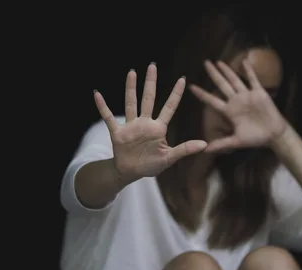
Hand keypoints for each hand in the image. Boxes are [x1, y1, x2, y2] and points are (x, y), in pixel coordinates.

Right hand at [94, 63, 207, 181]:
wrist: (130, 173)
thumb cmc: (150, 165)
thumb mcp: (169, 158)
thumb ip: (184, 149)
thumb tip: (204, 144)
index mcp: (158, 128)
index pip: (169, 108)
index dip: (176, 94)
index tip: (183, 79)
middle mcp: (144, 123)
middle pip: (148, 99)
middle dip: (150, 82)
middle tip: (152, 65)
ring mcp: (130, 126)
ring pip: (130, 103)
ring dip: (130, 88)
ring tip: (131, 72)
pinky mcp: (117, 132)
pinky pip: (108, 117)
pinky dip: (102, 107)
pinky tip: (97, 94)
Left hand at [189, 60, 287, 152]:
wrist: (274, 135)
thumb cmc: (255, 138)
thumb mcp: (236, 141)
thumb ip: (221, 144)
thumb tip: (205, 150)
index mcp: (228, 111)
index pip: (211, 100)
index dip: (202, 94)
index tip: (191, 87)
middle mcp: (235, 101)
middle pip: (221, 85)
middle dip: (213, 74)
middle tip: (205, 63)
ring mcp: (247, 96)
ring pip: (234, 80)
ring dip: (227, 70)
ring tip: (219, 61)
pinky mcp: (259, 93)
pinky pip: (253, 80)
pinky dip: (249, 71)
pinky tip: (244, 61)